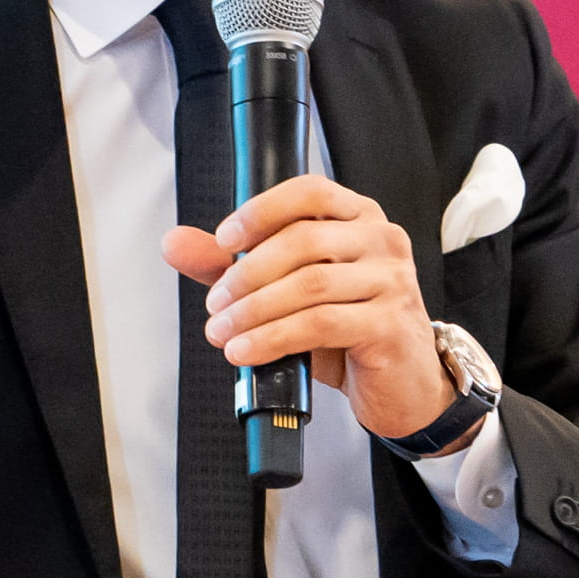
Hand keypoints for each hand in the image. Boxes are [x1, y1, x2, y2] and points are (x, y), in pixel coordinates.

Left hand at [164, 175, 464, 447]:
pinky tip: (247, 352)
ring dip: (253, 310)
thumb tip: (175, 243)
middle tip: (216, 303)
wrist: (403, 385)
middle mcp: (381, 241)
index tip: (223, 239)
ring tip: (224, 332)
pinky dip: (273, 338)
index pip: (309, 192)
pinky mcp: (390, 324)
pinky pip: (321, 324)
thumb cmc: (351, 332)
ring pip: (309, 284)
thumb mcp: (290, 292)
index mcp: (359, 218)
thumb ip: (235, 264)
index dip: (261, 211)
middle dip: (246, 274)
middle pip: (302, 240)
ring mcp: (392, 281)